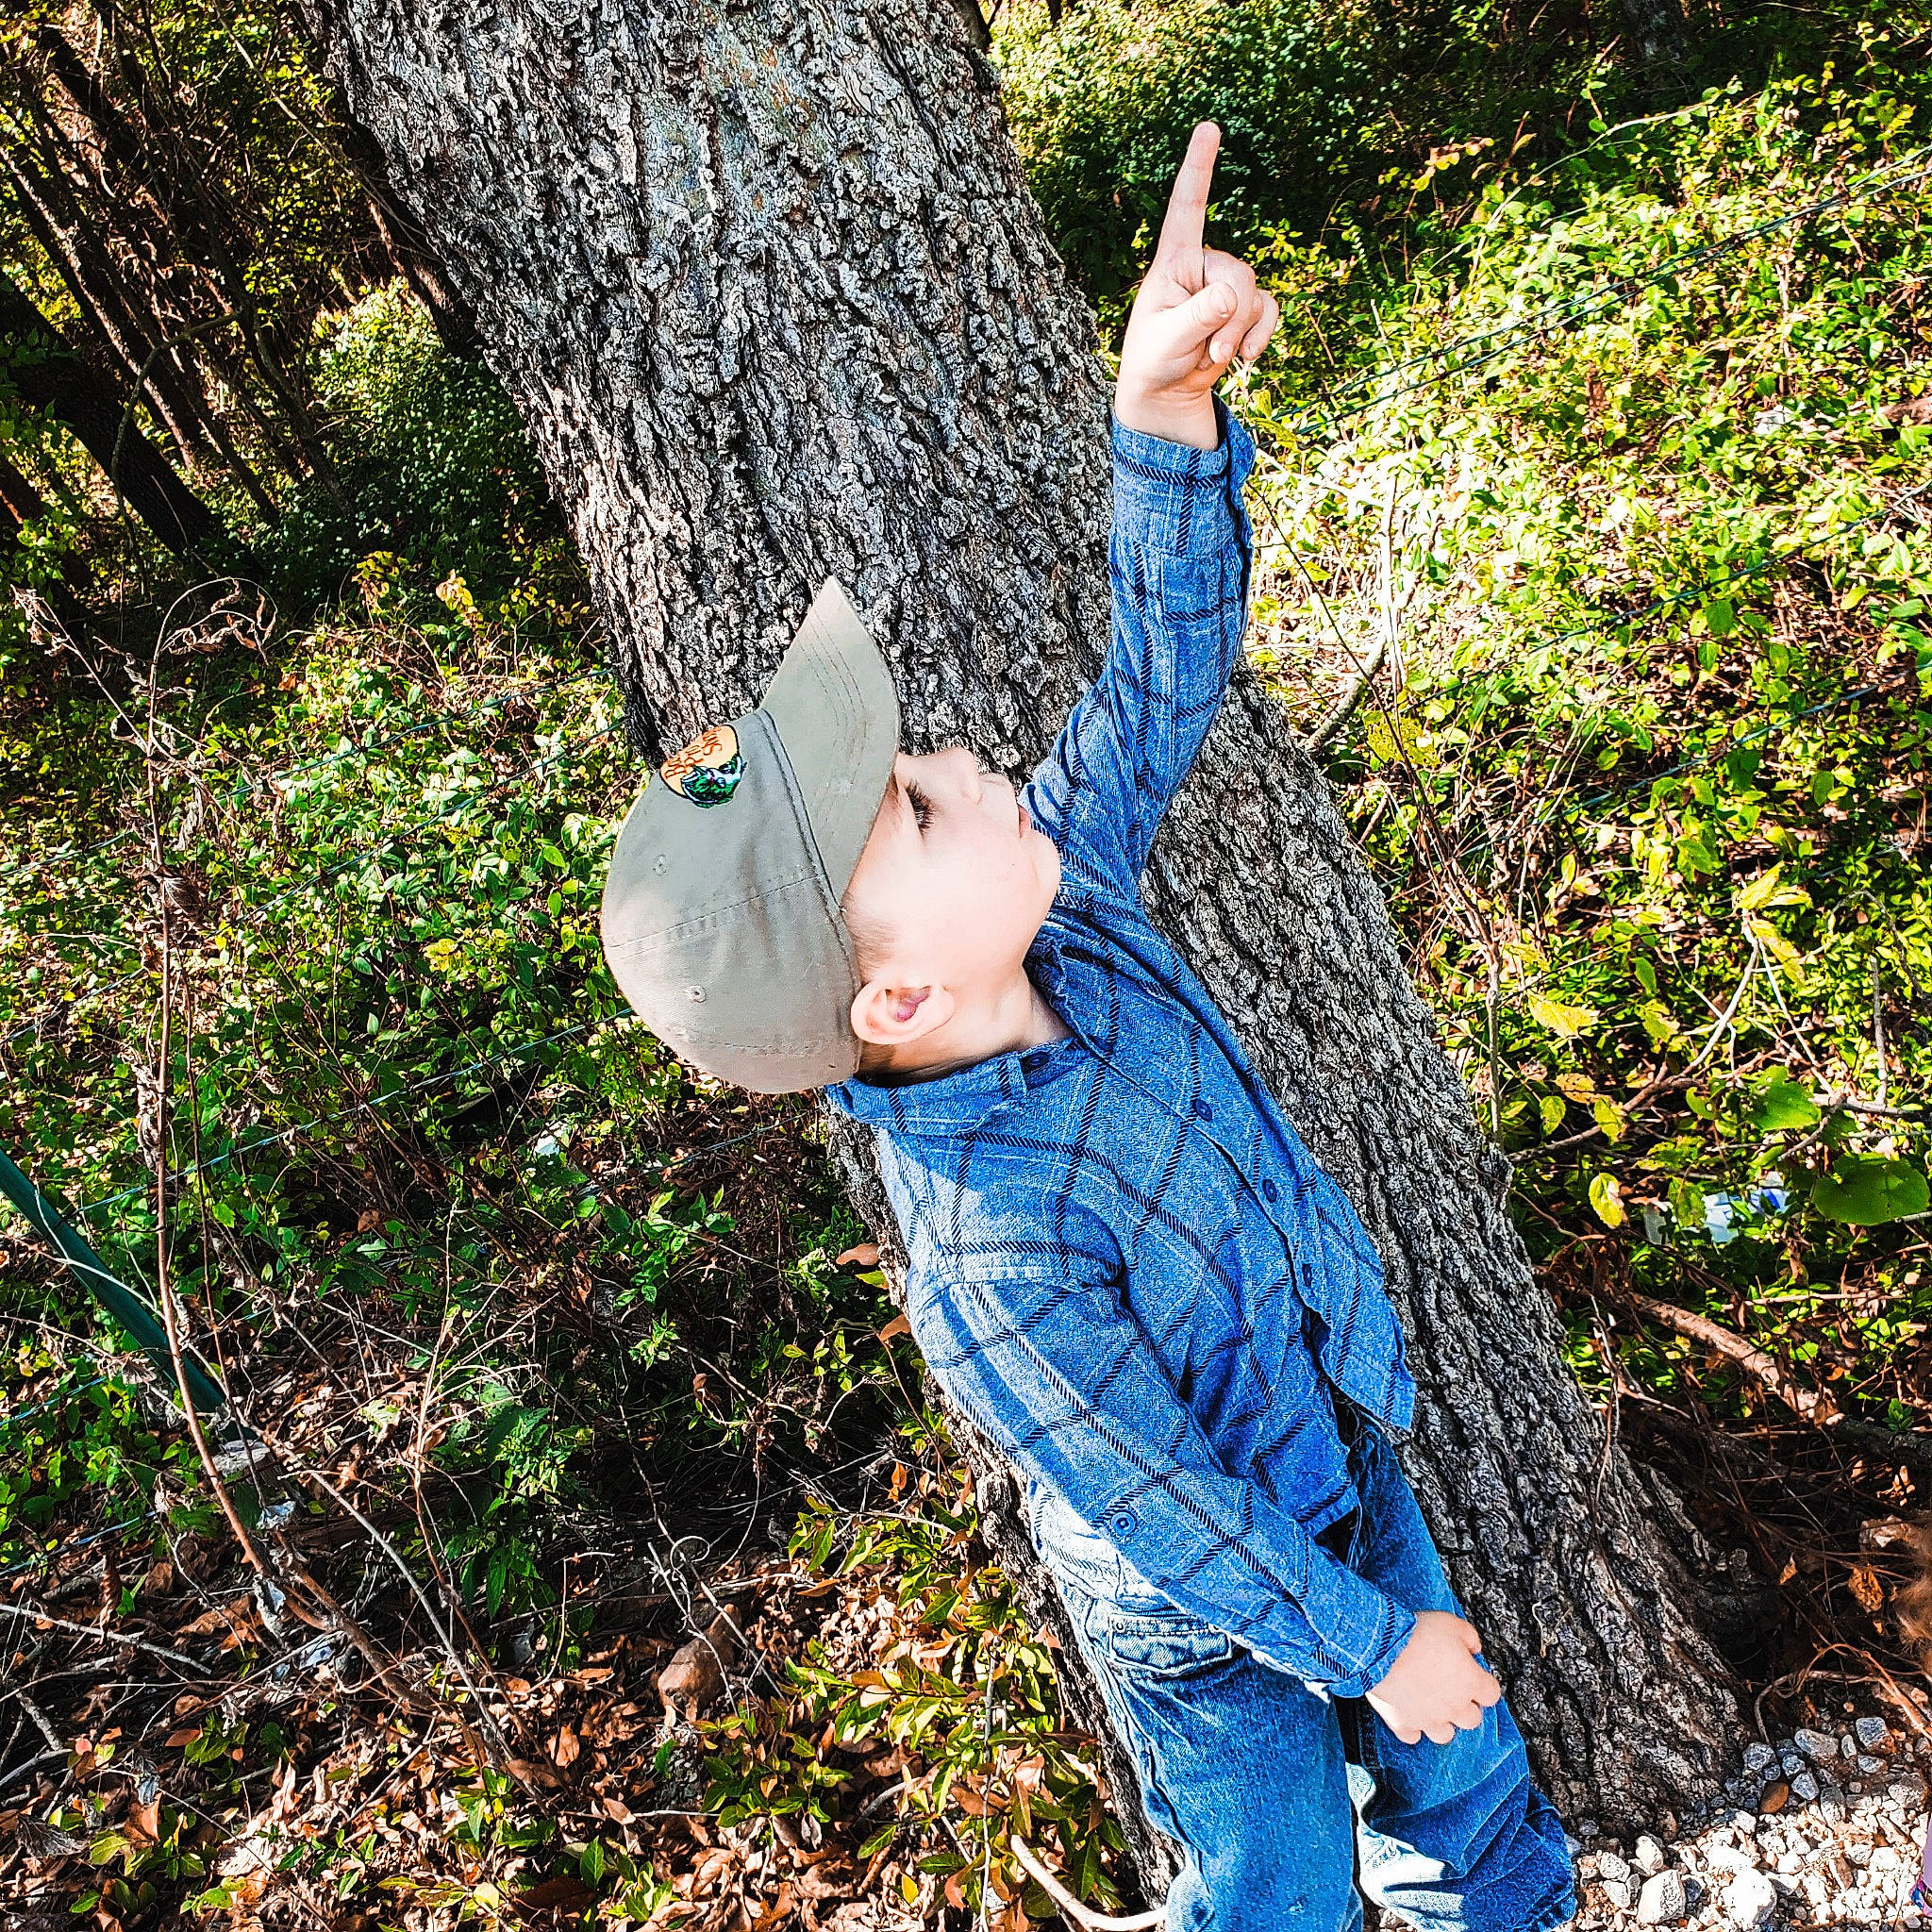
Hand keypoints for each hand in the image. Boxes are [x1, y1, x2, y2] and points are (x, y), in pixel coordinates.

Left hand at [1113, 122, 1281, 450]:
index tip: (1209, 126)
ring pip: (1254, 293)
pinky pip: (1270, 310)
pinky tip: (1244, 358)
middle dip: (1230, 314)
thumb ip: (1196, 318)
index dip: (1199, 167)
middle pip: (1237, 271)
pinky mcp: (1245, 309)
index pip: (1187, 207)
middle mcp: (1203, 266)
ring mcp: (1227, 287)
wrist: (1168, 392)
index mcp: (1173, 261)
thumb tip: (1229, 296)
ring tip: (1213, 356)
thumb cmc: (1154, 360)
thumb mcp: (1167, 340)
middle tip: (1211, 349)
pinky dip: (1261, 336)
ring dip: (1239, 332)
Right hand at [1364, 1610, 1502, 1745]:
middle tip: (1452, 1691)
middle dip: (1464, 1706)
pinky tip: (1408, 1713)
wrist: (1381, 1647)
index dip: (1483, 1685)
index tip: (1474, 1677)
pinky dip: (1411, 1727)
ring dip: (1441, 1722)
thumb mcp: (1451, 1623)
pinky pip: (1412, 1736)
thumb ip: (1470, 1637)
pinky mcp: (1403, 1723)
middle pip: (1472, 1720)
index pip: (1491, 1694)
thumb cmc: (1416, 1633)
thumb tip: (1475, 1647)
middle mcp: (1454, 1707)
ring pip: (1445, 1735)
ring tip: (1431, 1706)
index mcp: (1470, 1682)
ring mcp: (1429, 1719)